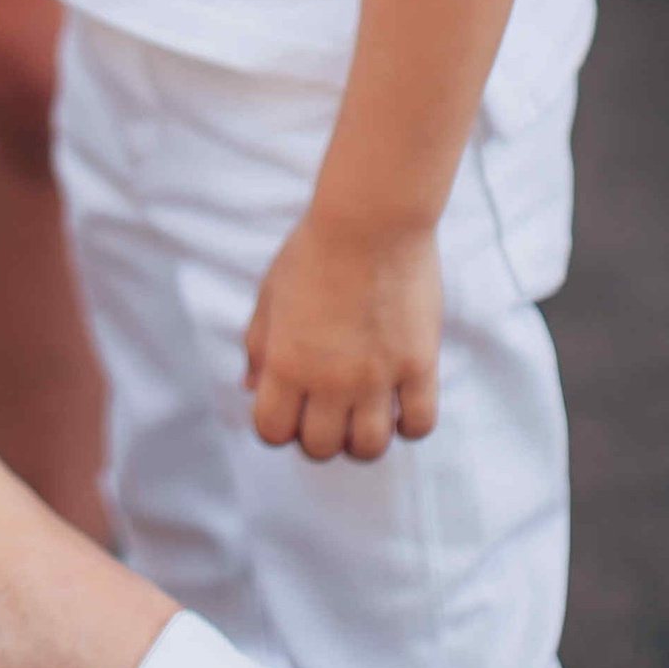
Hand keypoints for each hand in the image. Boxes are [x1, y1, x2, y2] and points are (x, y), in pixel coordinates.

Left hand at [245, 210, 440, 462]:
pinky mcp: (418, 365)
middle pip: (320, 448)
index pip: (272, 432)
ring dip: (362, 437)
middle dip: (318, 434)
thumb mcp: (271, 293)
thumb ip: (258, 344)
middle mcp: (328, 379)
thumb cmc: (314, 251)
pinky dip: (408, 425)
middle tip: (328, 407)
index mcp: (284, 361)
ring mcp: (376, 376)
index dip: (277, 425)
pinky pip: (418, 424)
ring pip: (368, 448)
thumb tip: (251, 388)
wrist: (370, 219)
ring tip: (363, 410)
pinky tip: (398, 403)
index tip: (289, 406)